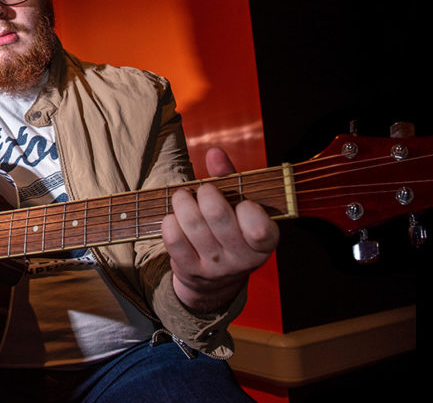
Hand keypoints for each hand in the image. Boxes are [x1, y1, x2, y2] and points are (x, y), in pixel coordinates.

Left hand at [161, 147, 278, 313]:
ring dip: (183, 202)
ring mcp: (215, 267)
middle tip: (203, 190)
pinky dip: (169, 222)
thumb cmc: (230, 229)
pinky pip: (174, 241)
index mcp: (263, 243)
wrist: (215, 279)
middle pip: (218, 216)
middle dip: (206, 194)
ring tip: (182, 196)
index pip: (260, 230)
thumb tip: (214, 152)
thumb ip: (230, 177)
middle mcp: (242, 259)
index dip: (248, 210)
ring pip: (193, 225)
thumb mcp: (239, 205)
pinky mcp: (191, 270)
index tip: (242, 203)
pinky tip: (172, 217)